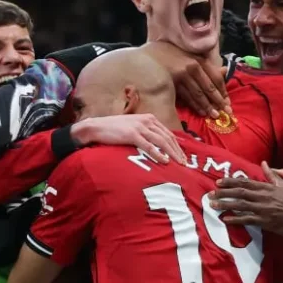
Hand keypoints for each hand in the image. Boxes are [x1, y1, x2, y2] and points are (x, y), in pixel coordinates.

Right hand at [71, 114, 185, 164]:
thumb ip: (146, 133)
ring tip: (179, 164)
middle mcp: (147, 121)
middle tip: (185, 164)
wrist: (97, 127)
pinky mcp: (132, 134)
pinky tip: (165, 161)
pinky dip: (158, 153)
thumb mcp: (134, 127)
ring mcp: (140, 127)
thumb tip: (159, 146)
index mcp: (149, 118)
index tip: (183, 156)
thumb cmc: (114, 129)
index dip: (177, 146)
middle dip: (178, 151)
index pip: (168, 133)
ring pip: (161, 141)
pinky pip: (149, 146)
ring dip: (172, 154)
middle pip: (168, 137)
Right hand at [139, 42, 229, 118]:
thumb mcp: (191, 57)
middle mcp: (193, 65)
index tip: (228, 102)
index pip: (216, 77)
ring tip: (215, 115)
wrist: (151, 56)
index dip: (223, 91)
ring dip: (208, 106)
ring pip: (199, 93)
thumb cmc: (173, 56)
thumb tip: (225, 70)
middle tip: (227, 112)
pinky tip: (201, 112)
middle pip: (209, 87)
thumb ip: (206, 66)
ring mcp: (183, 74)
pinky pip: (187, 96)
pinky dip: (195, 105)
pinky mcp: (173, 81)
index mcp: (200, 59)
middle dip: (219, 101)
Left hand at [208, 162, 282, 237]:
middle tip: (210, 193)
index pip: (245, 183)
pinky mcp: (266, 221)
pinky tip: (225, 219)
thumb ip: (271, 175)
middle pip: (240, 193)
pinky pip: (248, 220)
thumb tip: (263, 163)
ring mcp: (264, 209)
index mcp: (267, 187)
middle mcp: (264, 196)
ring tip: (213, 205)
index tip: (218, 182)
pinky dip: (236, 219)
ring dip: (226, 204)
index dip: (231, 182)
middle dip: (224, 193)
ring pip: (241, 205)